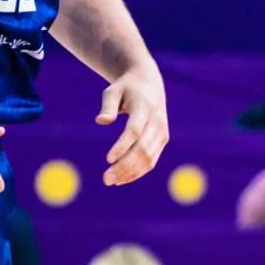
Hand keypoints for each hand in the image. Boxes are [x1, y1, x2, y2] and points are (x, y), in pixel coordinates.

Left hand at [97, 64, 169, 185]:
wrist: (148, 83)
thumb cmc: (126, 88)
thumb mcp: (113, 91)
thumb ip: (107, 106)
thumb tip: (101, 121)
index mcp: (145, 107)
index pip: (135, 131)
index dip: (122, 146)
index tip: (108, 159)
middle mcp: (157, 122)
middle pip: (142, 149)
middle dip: (125, 166)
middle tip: (105, 178)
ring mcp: (162, 132)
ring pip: (149, 158)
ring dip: (130, 172)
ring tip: (111, 180)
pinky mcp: (162, 140)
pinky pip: (152, 160)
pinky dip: (138, 172)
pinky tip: (122, 179)